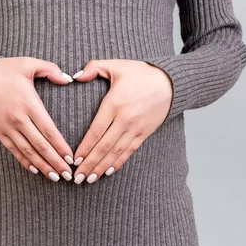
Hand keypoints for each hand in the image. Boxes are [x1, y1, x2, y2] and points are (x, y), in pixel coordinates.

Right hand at [0, 57, 76, 181]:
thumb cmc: (4, 70)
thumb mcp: (28, 63)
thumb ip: (50, 69)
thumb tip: (68, 80)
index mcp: (29, 104)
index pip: (49, 130)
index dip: (61, 146)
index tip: (71, 158)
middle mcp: (19, 119)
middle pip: (41, 145)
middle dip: (56, 162)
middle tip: (68, 175)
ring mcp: (7, 127)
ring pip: (28, 151)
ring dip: (42, 165)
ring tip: (54, 177)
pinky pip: (13, 149)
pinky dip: (24, 161)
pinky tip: (34, 169)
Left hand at [70, 59, 173, 183]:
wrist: (170, 82)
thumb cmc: (140, 73)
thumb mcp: (116, 65)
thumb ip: (93, 67)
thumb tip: (74, 76)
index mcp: (114, 103)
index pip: (95, 131)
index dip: (85, 148)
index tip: (74, 160)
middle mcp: (124, 119)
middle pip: (103, 146)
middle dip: (89, 164)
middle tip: (76, 178)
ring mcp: (136, 128)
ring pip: (115, 152)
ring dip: (101, 167)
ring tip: (89, 180)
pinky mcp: (144, 133)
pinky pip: (129, 151)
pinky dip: (118, 162)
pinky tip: (108, 171)